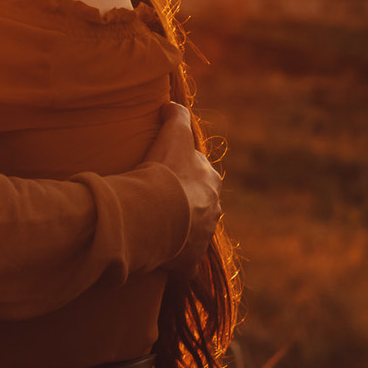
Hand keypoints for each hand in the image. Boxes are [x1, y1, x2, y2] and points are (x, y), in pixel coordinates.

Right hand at [146, 102, 221, 274]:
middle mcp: (212, 209)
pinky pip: (182, 263)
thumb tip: (171, 105)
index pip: (200, 172)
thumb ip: (176, 115)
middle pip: (198, 204)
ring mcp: (202, 237)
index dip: (181, 171)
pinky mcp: (189, 261)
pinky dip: (173, 261)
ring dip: (178, 231)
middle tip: (158, 200)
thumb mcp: (173, 134)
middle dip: (184, 203)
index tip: (164, 172)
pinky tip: (159, 258)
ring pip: (191, 232)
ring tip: (154, 227)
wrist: (157, 213)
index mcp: (211, 181)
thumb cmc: (165, 173)